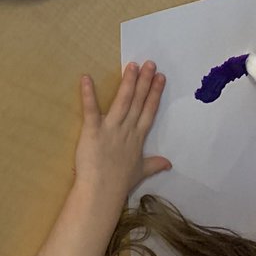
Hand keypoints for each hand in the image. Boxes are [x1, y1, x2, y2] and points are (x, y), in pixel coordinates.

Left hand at [73, 62, 170, 205]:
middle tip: (151, 63)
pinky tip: (86, 78)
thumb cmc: (119, 182)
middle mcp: (127, 130)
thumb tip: (169, 163)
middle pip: (138, 102)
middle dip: (145, 82)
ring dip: (128, 83)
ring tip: (132, 66)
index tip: (161, 77)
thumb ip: (154, 164)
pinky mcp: (92, 130)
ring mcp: (111, 129)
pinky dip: (88, 94)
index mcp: (138, 138)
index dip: (155, 93)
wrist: (101, 192)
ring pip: (122, 101)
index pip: (149, 111)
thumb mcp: (140, 172)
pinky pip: (91, 109)